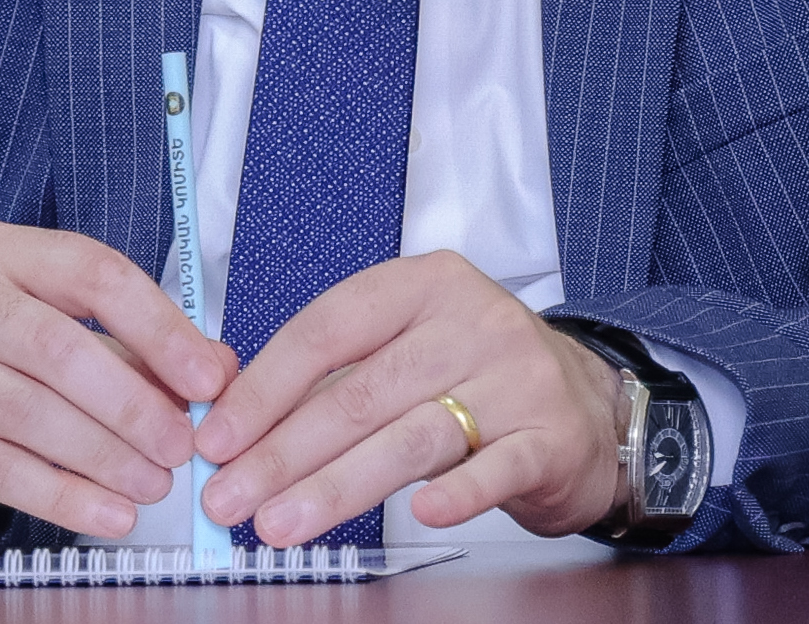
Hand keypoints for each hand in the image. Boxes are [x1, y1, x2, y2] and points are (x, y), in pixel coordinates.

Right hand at [0, 224, 237, 539]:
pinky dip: (62, 497)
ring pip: (27, 411)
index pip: (91, 273)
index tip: (208, 380)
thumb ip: (133, 349)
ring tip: (155, 486)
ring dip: (103, 455)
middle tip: (182, 446)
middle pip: (57, 347)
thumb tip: (217, 374)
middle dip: (131, 403)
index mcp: (1, 253)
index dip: (158, 327)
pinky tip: (108, 516)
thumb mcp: (53, 333)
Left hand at [193, 251, 625, 545]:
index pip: (326, 330)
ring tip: (280, 524)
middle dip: (282, 453)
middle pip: (360, 393)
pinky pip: (495, 468)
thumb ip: (340, 377)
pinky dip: (456, 494)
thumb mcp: (412, 348)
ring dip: (334, 487)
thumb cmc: (479, 376)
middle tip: (230, 499)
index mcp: (423, 285)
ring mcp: (516, 377)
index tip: (217, 438)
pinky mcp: (551, 436)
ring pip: (410, 436)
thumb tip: (239, 426)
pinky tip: (419, 515)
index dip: (263, 388)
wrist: (591, 408)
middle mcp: (471, 321)